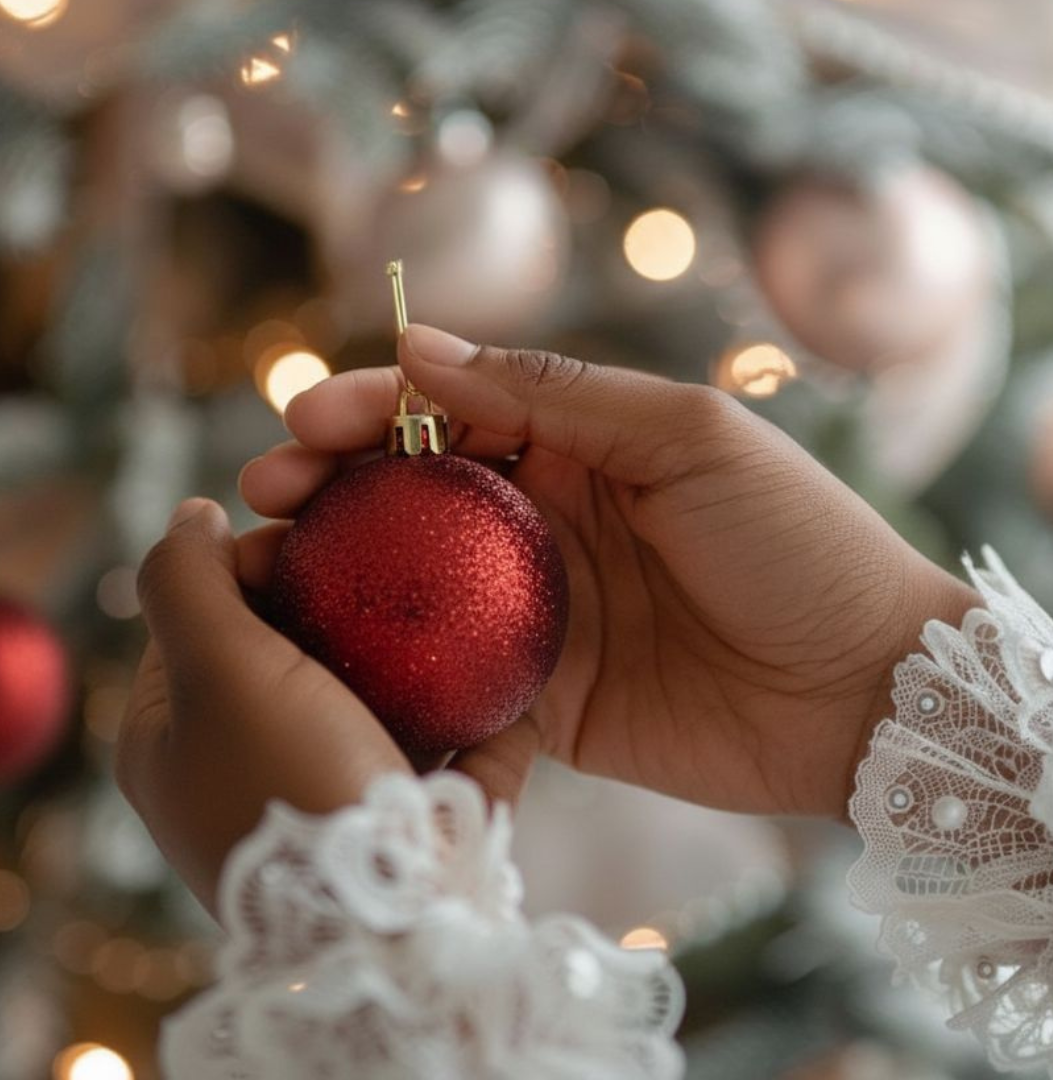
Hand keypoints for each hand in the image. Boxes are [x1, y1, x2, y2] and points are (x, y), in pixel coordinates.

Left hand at [117, 498, 538, 912]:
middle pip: (290, 643)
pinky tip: (494, 667)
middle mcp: (241, 764)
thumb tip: (193, 514)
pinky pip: (435, 738)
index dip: (255, 561)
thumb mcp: (214, 670)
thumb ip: (185, 581)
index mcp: (174, 736)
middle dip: (340, 599)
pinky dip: (464, 706)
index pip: (203, 612)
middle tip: (386, 565)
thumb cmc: (286, 788)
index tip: (315, 539)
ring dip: (409, 646)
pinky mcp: (396, 814)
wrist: (382, 923)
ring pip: (368, 686)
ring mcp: (322, 790)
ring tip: (448, 598)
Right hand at [241, 325, 980, 822]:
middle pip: (415, 491)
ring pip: (415, 580)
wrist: (865, 692)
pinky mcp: (544, 697)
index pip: (454, 409)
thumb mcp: (689, 435)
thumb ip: (557, 396)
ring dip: (338, 569)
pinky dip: (385, 665)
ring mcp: (541, 610)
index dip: (374, 406)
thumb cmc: (797, 541)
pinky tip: (323, 655)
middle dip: (333, 482)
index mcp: (584, 445)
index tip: (307, 418)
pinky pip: (448, 676)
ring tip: (265, 564)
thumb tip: (424, 347)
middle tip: (266, 490)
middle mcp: (550, 520)